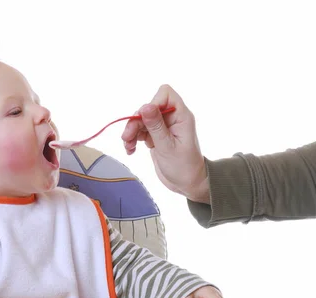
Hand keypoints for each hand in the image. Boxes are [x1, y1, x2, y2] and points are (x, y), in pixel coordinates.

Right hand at [121, 85, 208, 202]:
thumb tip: (146, 106)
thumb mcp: (168, 147)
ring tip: (129, 146)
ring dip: (132, 131)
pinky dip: (133, 138)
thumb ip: (156, 126)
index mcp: (181, 116)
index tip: (144, 119)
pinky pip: (140, 130)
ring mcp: (163, 127)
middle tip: (127, 137)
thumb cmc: (184, 167)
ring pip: (141, 119)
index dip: (152, 103)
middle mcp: (172, 118)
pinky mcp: (155, 136)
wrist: (187, 184)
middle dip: (136, 121)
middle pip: (148, 107)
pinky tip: (130, 150)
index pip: (165, 94)